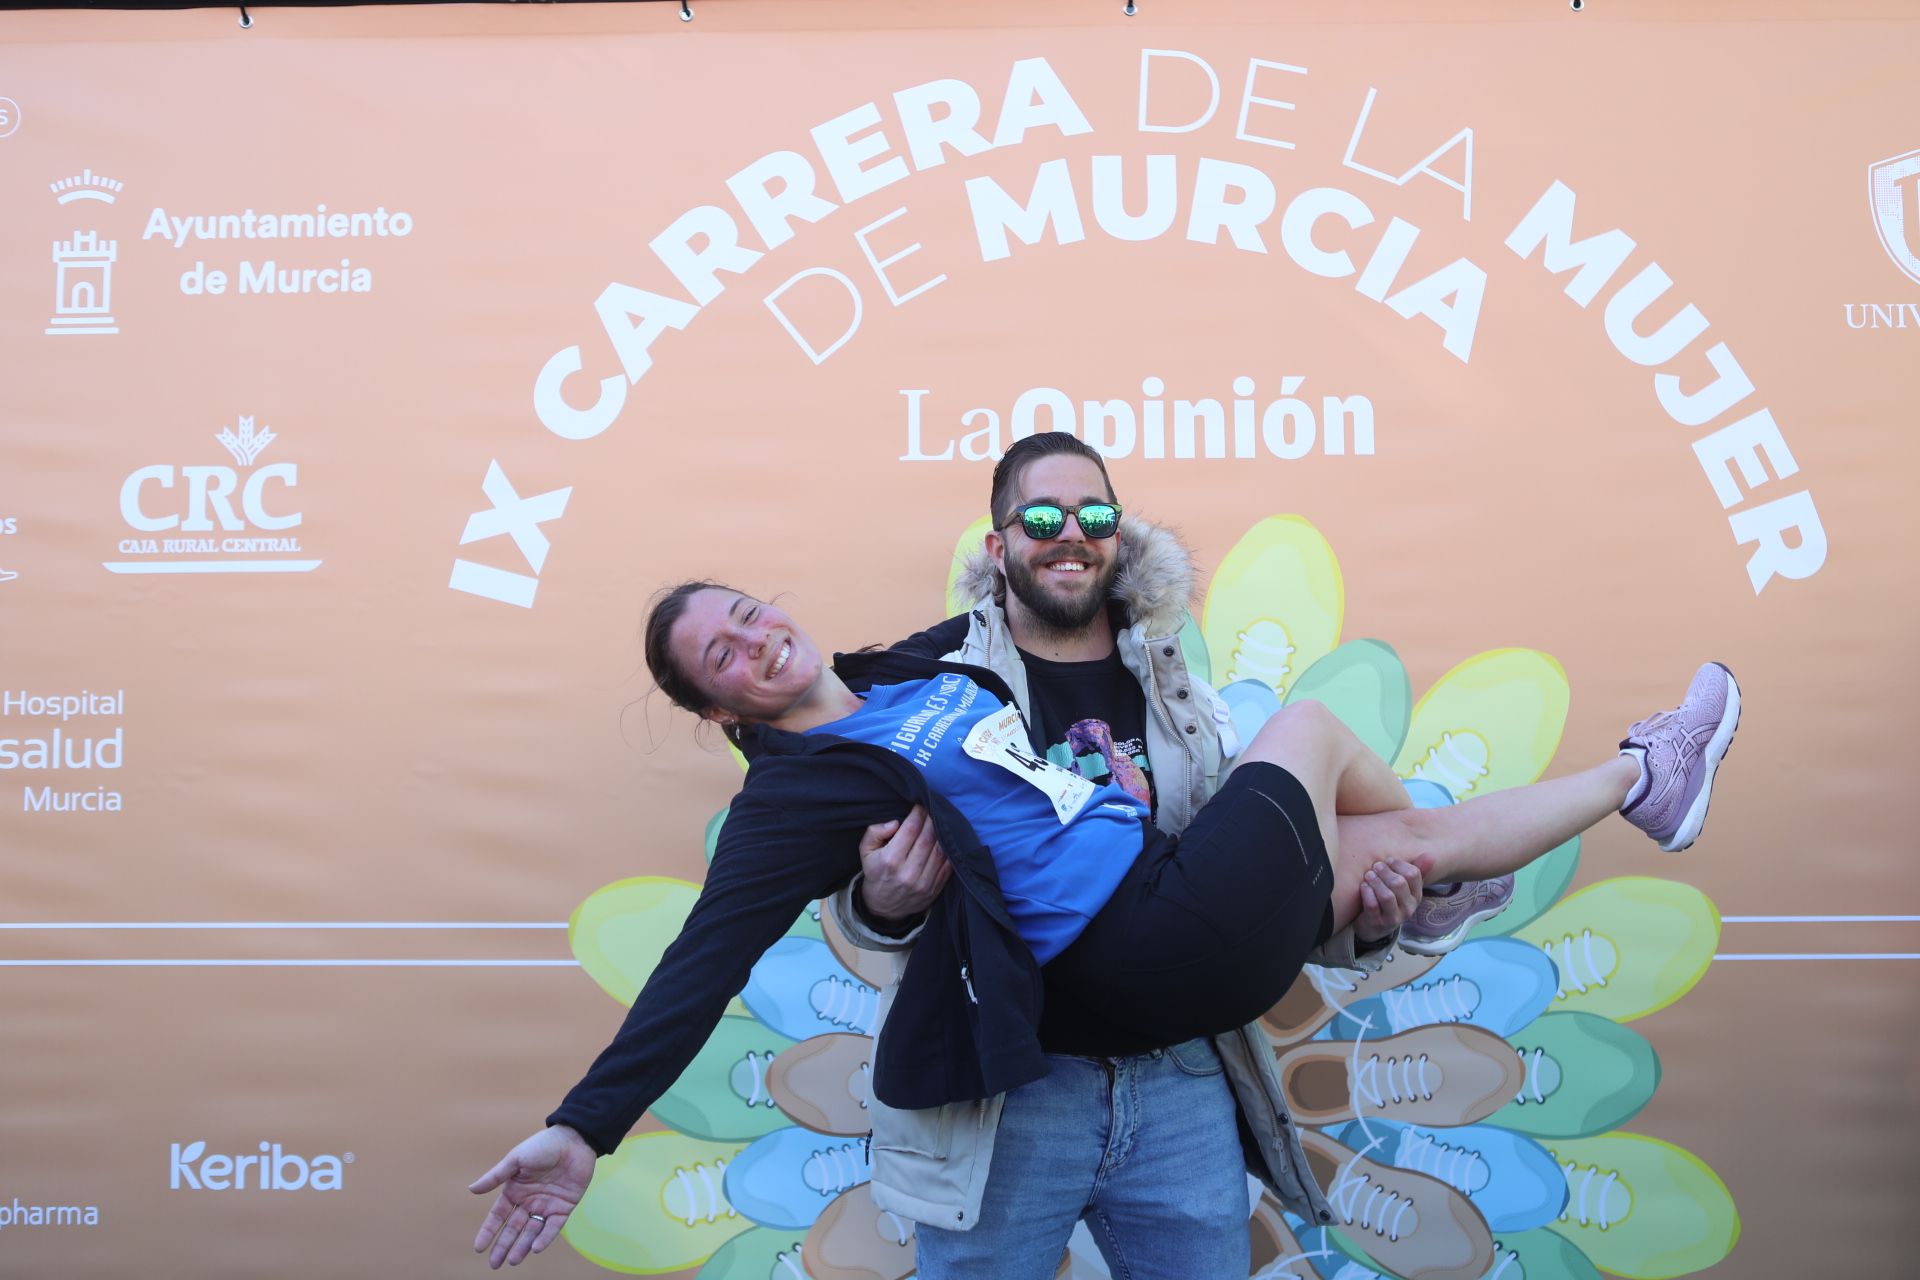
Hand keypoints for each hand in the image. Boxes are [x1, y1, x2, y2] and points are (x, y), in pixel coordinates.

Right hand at [469, 1125, 595, 1268]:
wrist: (574, 1139)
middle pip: (513, 1228)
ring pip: (532, 1231)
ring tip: (513, 1261)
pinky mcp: (564, 1207)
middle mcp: (529, 1201)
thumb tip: (471, 1189)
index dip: (489, 1231)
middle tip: (495, 1264)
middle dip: (503, 1246)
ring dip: (522, 1246)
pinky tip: (536, 1248)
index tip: (478, 1248)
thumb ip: (496, 1176)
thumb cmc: (542, 1146)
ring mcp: (547, 1205)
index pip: (498, 1216)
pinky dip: (545, 1238)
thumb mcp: (516, 1160)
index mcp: (515, 1190)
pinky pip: (553, 1227)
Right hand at [856, 805, 951, 925]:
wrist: (884, 908)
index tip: (921, 804)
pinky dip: (949, 850)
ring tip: (940, 821)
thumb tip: (895, 823)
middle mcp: (908, 872)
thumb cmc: (876, 872)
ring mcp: (924, 883)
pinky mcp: (935, 889)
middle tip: (933, 809)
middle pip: (928, 838)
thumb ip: (874, 832)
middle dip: (932, 820)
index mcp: (890, 860)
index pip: (910, 829)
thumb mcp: (865, 852)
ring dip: (942, 833)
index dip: (918, 814)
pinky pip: (948, 864)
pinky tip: (945, 840)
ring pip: (940, 850)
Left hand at [1355, 857, 1424, 942]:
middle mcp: (1408, 908)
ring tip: (1368, 875)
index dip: (1399, 864)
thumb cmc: (1390, 901)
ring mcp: (1393, 918)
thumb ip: (1415, 871)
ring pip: (1386, 896)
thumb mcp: (1404, 888)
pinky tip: (1363, 886)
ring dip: (1376, 882)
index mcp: (1416, 896)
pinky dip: (1367, 893)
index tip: (1388, 860)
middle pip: (1399, 884)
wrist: (1374, 927)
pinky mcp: (1377, 923)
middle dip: (1385, 872)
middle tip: (1376, 866)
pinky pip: (1372, 905)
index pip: (1413, 875)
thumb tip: (1430, 855)